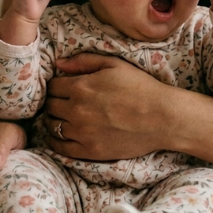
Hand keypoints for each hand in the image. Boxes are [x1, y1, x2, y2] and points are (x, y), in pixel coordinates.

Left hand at [43, 53, 171, 159]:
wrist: (162, 117)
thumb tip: (58, 63)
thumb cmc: (140, 87)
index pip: (53, 86)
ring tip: (64, 118)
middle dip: (55, 102)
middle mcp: (77, 110)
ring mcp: (82, 133)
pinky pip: (60, 148)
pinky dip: (56, 142)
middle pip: (50, 106)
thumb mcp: (114, 64)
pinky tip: (61, 136)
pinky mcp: (89, 151)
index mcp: (81, 87)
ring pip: (52, 126)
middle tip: (64, 103)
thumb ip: (84, 61)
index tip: (64, 88)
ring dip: (54, 121)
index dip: (57, 85)